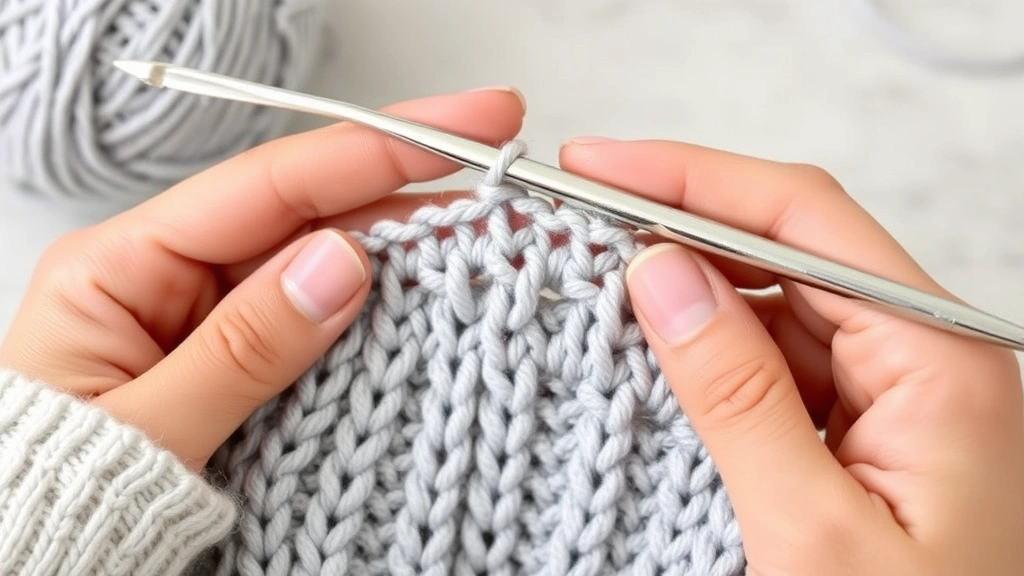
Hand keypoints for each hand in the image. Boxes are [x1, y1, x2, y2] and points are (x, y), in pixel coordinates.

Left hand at [0, 88, 525, 469]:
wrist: (45, 568)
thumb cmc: (59, 502)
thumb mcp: (144, 433)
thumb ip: (240, 351)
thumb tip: (342, 264)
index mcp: (123, 268)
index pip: (266, 185)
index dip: (371, 149)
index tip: (461, 128)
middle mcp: (176, 279)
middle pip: (310, 211)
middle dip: (409, 192)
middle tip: (504, 185)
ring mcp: (220, 319)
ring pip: (329, 265)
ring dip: (411, 252)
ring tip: (493, 243)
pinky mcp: (250, 362)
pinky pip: (327, 323)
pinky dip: (386, 312)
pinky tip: (440, 299)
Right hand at [560, 138, 1023, 574]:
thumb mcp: (811, 533)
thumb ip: (735, 395)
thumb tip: (660, 275)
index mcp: (940, 361)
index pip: (803, 221)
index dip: (692, 180)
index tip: (598, 168)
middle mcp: (920, 358)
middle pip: (783, 250)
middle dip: (676, 228)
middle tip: (574, 220)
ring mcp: (885, 396)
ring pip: (767, 306)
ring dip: (680, 294)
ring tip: (590, 289)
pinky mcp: (851, 433)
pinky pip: (767, 366)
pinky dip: (699, 355)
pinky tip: (642, 355)